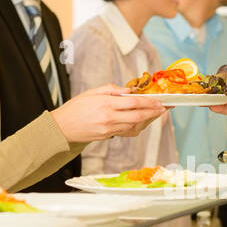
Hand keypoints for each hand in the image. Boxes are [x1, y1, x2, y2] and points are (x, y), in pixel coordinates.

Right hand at [51, 83, 165, 142]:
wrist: (62, 128)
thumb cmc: (75, 108)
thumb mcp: (92, 92)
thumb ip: (112, 90)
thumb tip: (129, 90)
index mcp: (105, 105)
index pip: (133, 103)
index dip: (149, 102)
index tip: (159, 101)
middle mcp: (109, 118)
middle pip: (138, 116)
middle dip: (153, 112)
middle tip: (164, 108)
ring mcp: (109, 130)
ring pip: (135, 126)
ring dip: (148, 120)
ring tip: (156, 114)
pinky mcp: (107, 136)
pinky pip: (127, 132)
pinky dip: (137, 127)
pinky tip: (142, 122)